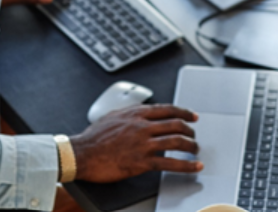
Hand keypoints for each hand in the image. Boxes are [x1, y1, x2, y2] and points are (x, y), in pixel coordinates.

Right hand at [70, 104, 201, 182]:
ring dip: (191, 146)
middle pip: (176, 124)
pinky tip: (193, 167)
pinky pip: (170, 163)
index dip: (184, 112)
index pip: (168, 109)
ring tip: (196, 151)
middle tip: (194, 136)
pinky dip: (186, 165)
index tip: (192, 117)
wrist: (81, 153)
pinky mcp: (142, 162)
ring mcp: (143, 144)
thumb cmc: (93, 137)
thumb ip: (129, 114)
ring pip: (176, 141)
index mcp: (136, 113)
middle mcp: (142, 126)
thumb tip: (138, 113)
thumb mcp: (112, 116)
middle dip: (190, 131)